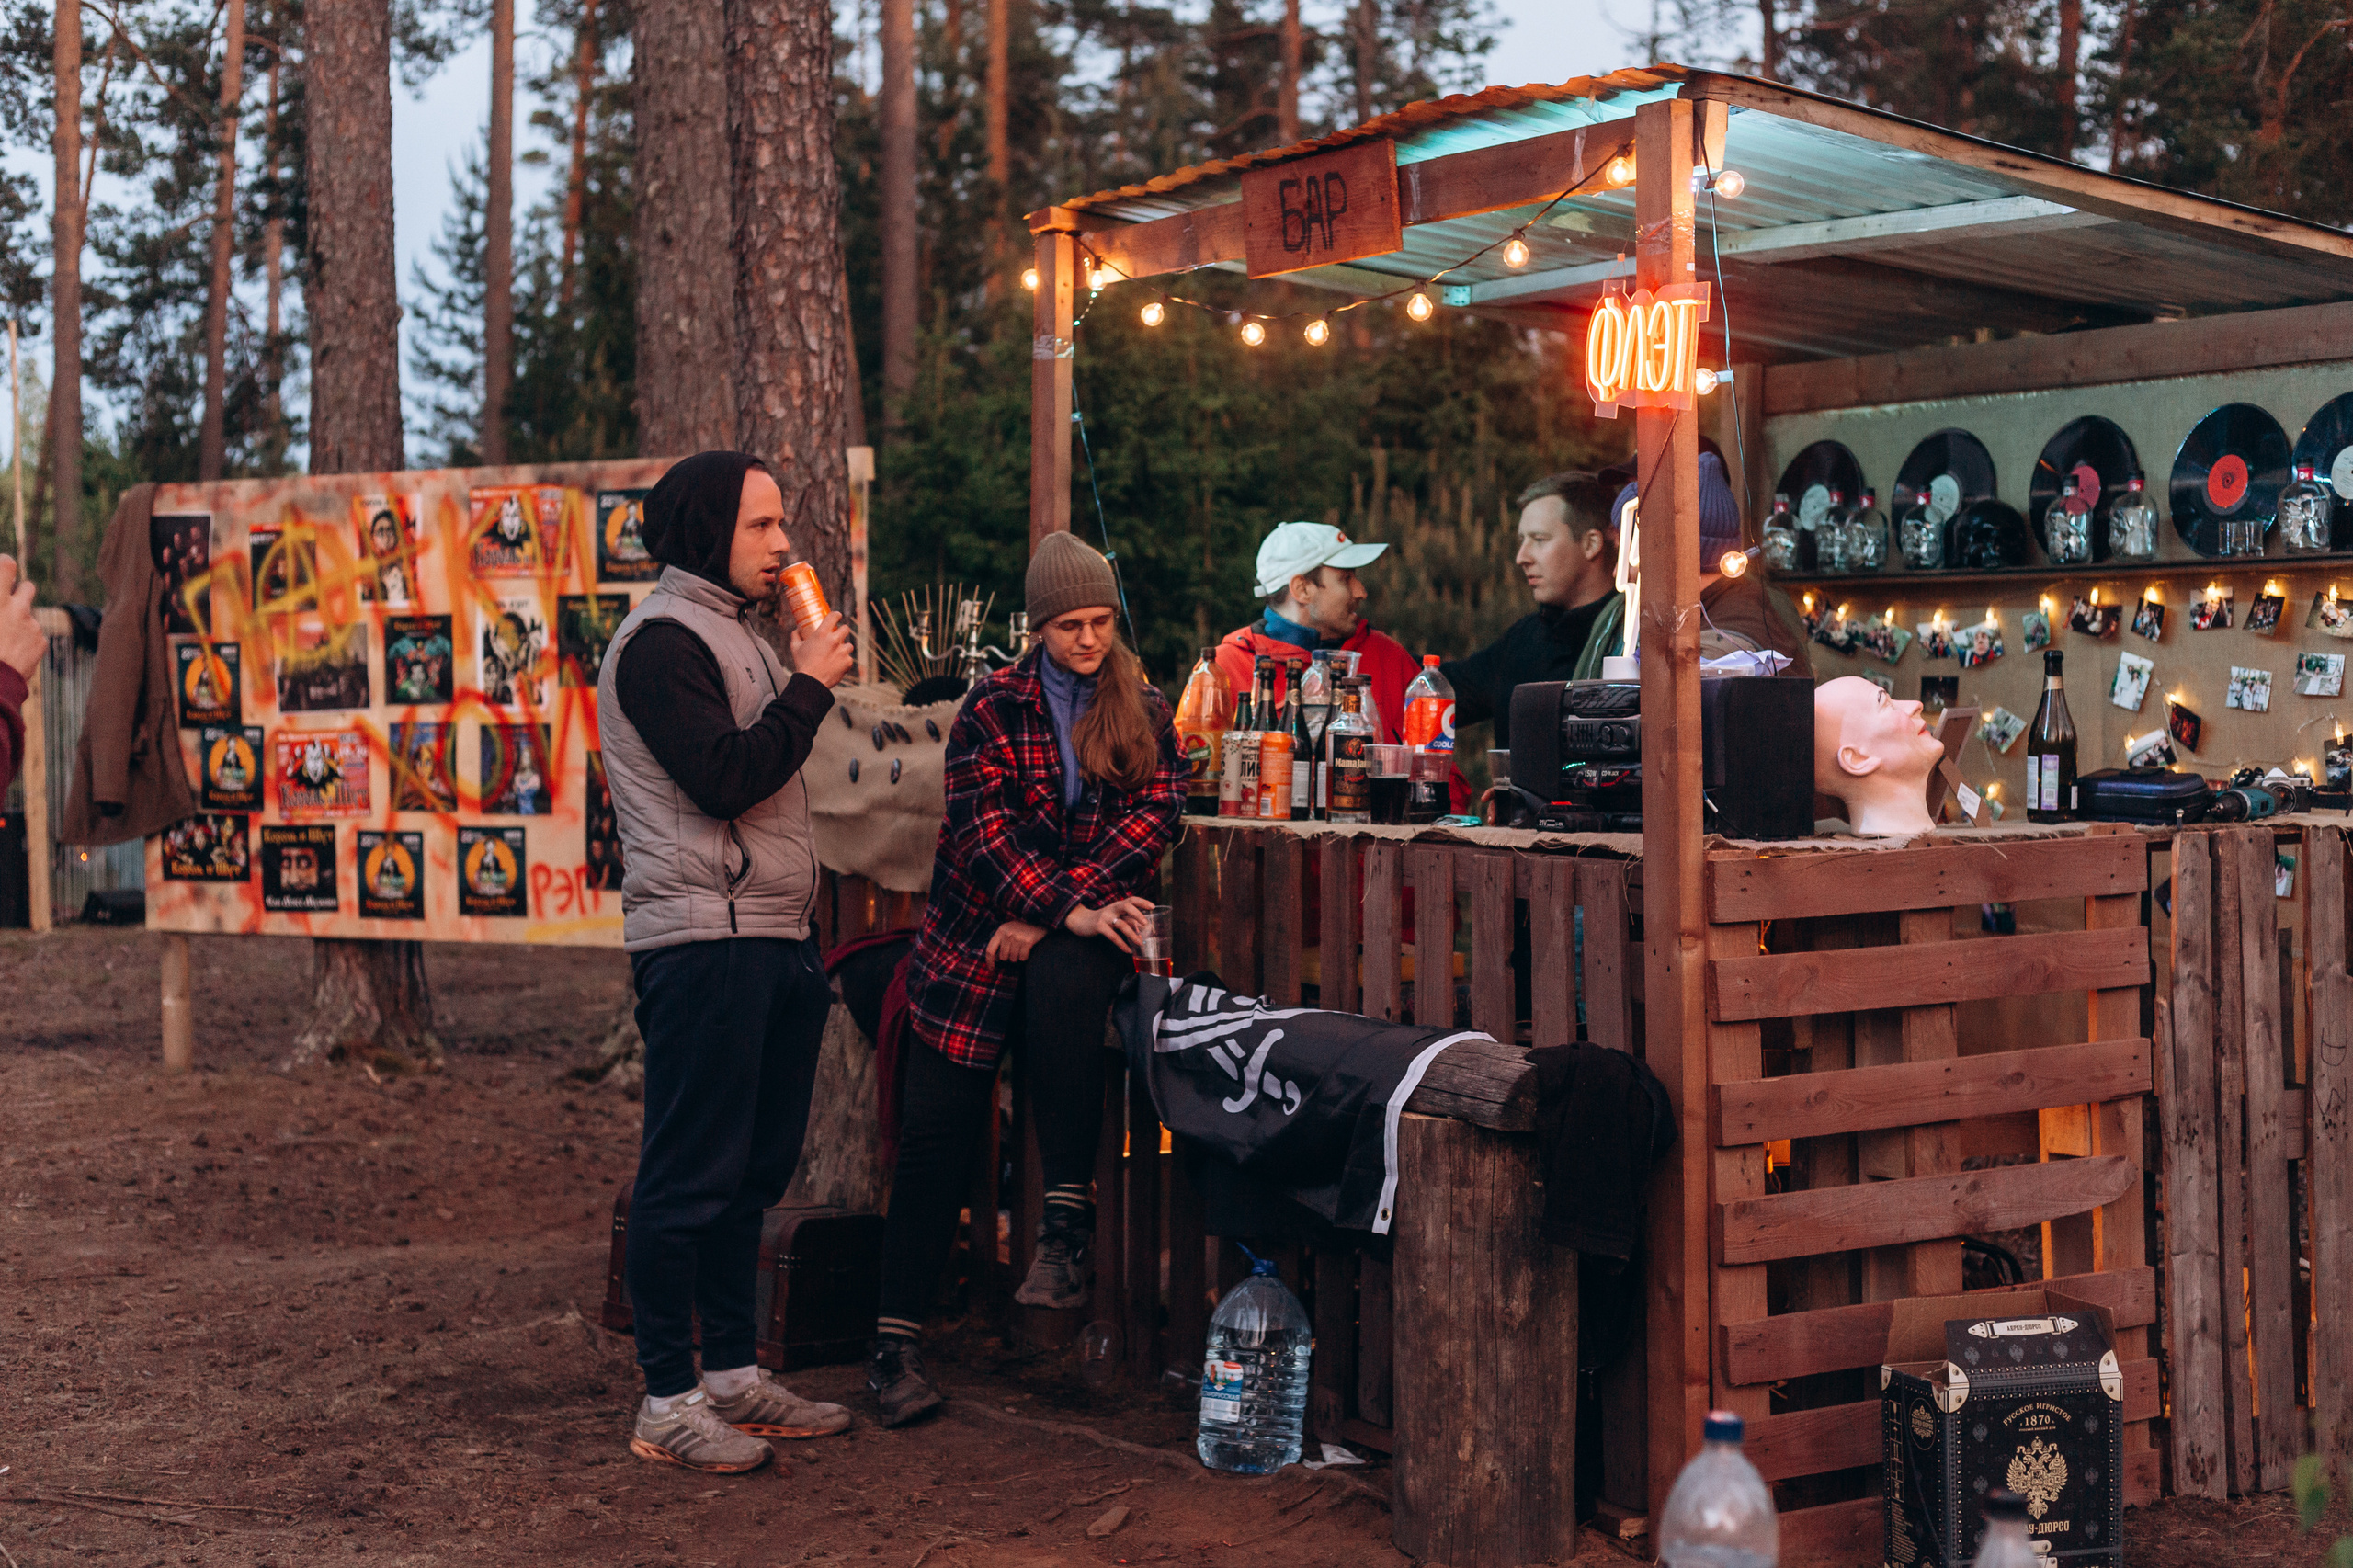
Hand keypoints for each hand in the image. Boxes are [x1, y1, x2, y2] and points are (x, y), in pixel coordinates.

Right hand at [0, 556, 41, 680]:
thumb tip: (0, 596)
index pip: (7, 565)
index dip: (5, 564)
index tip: (3, 566)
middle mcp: (17, 608)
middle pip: (28, 587)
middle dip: (20, 592)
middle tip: (7, 601)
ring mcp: (32, 625)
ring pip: (30, 614)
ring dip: (21, 618)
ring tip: (6, 633)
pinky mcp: (41, 642)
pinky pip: (35, 634)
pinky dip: (25, 639)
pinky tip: (12, 650)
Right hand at [790, 611, 854, 688]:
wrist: (811, 682)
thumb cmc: (802, 664)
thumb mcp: (795, 647)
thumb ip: (796, 635)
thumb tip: (797, 629)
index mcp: (821, 634)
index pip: (834, 616)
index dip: (837, 615)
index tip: (837, 616)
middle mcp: (834, 640)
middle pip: (846, 629)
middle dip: (842, 631)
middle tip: (838, 636)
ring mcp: (842, 651)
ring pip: (849, 645)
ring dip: (844, 648)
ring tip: (837, 654)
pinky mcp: (847, 662)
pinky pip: (849, 659)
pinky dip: (844, 661)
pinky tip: (837, 665)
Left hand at [985, 919, 1047, 963]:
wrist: (1041, 930)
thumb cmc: (1023, 933)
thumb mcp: (1009, 933)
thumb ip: (1000, 943)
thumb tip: (995, 958)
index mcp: (1001, 929)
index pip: (990, 949)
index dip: (990, 961)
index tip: (991, 968)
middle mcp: (1008, 932)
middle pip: (1003, 956)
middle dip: (1009, 957)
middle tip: (1016, 950)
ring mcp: (1018, 936)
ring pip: (1013, 958)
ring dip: (1018, 957)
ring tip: (1022, 948)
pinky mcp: (1027, 941)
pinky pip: (1022, 957)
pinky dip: (1025, 957)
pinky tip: (1028, 949)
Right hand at [1065, 895, 1154, 954]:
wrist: (1080, 920)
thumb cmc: (1101, 919)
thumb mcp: (1115, 917)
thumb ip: (1127, 921)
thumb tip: (1142, 929)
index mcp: (1117, 905)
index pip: (1131, 900)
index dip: (1142, 902)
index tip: (1153, 907)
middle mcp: (1112, 909)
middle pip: (1127, 906)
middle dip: (1137, 914)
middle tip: (1146, 924)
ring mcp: (1105, 917)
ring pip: (1121, 924)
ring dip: (1132, 934)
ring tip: (1140, 943)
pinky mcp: (1099, 926)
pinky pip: (1113, 936)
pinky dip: (1122, 944)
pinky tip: (1128, 950)